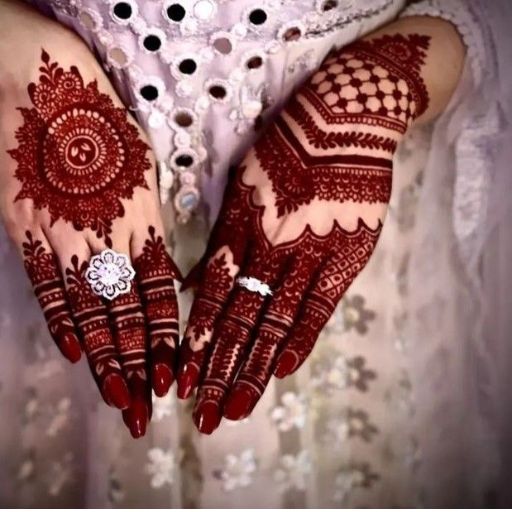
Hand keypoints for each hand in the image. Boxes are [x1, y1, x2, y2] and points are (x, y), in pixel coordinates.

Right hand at [0, 39, 179, 437]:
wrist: (39, 84)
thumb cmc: (103, 119)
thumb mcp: (144, 165)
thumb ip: (151, 220)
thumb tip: (162, 262)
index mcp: (142, 223)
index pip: (158, 300)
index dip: (164, 343)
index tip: (171, 379)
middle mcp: (107, 241)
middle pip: (125, 319)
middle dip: (135, 368)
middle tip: (142, 412)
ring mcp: (64, 241)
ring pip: (89, 314)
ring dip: (103, 361)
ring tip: (116, 399)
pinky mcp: (27, 233)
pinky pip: (47, 288)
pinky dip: (61, 322)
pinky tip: (72, 354)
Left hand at [176, 32, 431, 432]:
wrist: (345, 120)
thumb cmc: (287, 148)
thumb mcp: (241, 183)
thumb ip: (220, 238)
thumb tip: (194, 282)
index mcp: (240, 225)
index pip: (213, 296)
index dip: (196, 340)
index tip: (182, 378)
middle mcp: (268, 245)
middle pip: (239, 318)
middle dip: (219, 369)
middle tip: (205, 414)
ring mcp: (308, 252)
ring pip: (275, 320)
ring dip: (254, 366)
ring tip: (237, 406)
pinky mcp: (345, 255)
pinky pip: (319, 305)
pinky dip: (300, 340)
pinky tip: (281, 370)